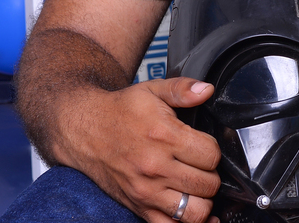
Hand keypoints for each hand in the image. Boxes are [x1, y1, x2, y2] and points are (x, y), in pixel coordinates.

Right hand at [74, 77, 221, 222]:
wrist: (84, 130)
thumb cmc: (121, 110)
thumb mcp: (152, 90)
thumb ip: (183, 89)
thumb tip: (207, 90)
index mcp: (164, 137)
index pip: (211, 155)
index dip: (214, 149)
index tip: (204, 145)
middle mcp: (155, 168)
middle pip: (208, 185)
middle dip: (212, 174)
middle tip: (201, 165)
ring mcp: (146, 192)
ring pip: (195, 212)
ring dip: (204, 200)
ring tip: (197, 185)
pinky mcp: (138, 207)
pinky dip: (186, 222)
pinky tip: (191, 207)